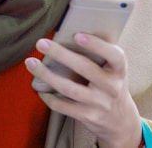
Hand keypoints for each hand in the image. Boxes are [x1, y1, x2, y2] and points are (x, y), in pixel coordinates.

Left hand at [25, 34, 141, 147]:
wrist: (120, 120)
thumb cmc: (110, 84)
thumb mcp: (113, 69)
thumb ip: (100, 54)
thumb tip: (69, 32)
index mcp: (119, 70)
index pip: (114, 55)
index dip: (96, 45)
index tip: (77, 35)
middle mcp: (112, 87)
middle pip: (85, 68)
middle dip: (61, 54)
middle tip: (41, 43)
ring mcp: (100, 103)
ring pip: (69, 88)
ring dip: (47, 75)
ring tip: (31, 63)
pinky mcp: (88, 116)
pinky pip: (64, 107)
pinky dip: (49, 97)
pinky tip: (39, 89)